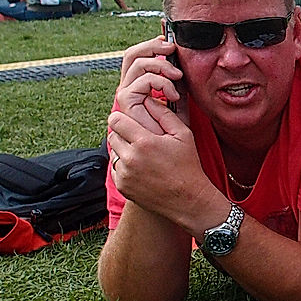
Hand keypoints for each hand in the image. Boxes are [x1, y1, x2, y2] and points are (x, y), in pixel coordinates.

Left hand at [107, 96, 216, 227]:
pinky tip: (141, 168)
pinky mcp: (122, 186)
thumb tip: (148, 100)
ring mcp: (124, 173)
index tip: (131, 121)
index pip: (116, 119)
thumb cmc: (188, 166)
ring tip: (142, 154)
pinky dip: (124, 166)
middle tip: (139, 138)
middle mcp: (130, 158)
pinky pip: (115, 168)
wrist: (188, 200)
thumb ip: (164, 114)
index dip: (122, 118)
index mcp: (144, 142)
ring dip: (123, 149)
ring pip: (112, 151)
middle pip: (112, 134)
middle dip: (123, 133)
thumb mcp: (184, 135)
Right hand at [116, 36, 186, 133]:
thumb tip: (180, 61)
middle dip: (152, 47)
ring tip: (177, 76)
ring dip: (160, 64)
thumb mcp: (179, 99)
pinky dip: (161, 82)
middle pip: (132, 54)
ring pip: (136, 63)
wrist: (167, 149)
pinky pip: (142, 80)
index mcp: (139, 83)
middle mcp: (130, 85)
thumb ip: (177, 82)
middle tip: (171, 48)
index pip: (139, 56)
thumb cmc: (173, 128)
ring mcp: (126, 92)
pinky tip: (173, 94)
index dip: (151, 45)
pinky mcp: (127, 101)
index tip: (169, 42)